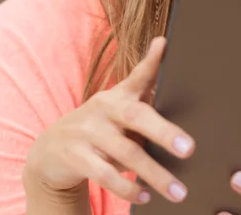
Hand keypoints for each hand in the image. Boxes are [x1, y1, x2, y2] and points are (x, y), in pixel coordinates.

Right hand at [22, 37, 194, 205]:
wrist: (50, 152)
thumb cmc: (99, 132)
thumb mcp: (117, 116)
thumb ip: (143, 111)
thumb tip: (180, 122)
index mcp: (117, 96)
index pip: (136, 75)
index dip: (151, 60)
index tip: (163, 44)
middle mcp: (103, 108)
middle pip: (136, 116)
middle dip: (164, 132)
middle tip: (190, 148)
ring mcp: (87, 131)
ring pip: (126, 152)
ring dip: (155, 175)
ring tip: (179, 191)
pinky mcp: (75, 156)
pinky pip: (105, 174)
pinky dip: (127, 188)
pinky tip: (144, 196)